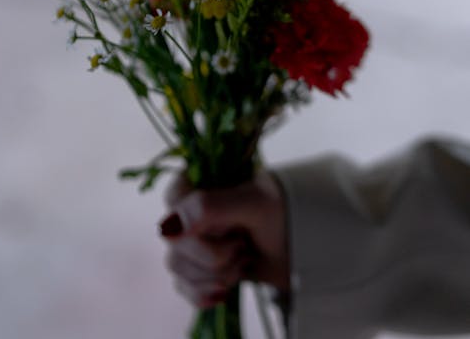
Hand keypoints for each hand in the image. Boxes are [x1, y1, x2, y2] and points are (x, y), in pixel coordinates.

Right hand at [159, 170, 288, 308]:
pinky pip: (184, 288)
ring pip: (178, 268)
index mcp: (201, 182)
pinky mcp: (200, 268)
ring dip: (215, 274)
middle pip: (175, 242)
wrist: (307, 248)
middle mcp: (192, 210)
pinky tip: (226, 290)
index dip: (191, 221)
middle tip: (244, 244)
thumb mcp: (254, 203)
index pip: (173, 199)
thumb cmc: (285, 214)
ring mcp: (194, 241)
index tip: (224, 228)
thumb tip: (168, 227)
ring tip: (244, 260)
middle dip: (212, 255)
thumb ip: (210, 207)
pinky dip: (205, 293)